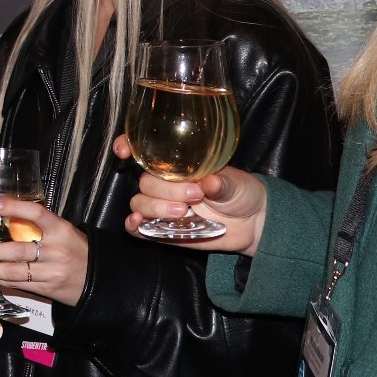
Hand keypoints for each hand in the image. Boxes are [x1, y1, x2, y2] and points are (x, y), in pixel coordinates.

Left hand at [0, 198, 87, 306]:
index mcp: (61, 230)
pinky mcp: (46, 289)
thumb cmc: (79, 251)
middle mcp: (56, 251)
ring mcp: (51, 272)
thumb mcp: (66, 232)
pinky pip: (18, 284)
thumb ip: (42, 226)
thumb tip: (9, 215)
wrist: (100, 281)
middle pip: (17, 251)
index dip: (14, 207)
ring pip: (13, 272)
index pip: (37, 214)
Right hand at [115, 135, 265, 255]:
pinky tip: (139, 222)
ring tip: (184, 212)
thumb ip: (221, 183)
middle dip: (165, 190)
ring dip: (156, 207)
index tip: (124, 150)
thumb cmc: (241, 193)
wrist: (252, 223)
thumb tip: (210, 182)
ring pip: (139, 203)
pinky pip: (138, 228)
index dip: (129, 147)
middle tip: (195, 195)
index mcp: (179, 165)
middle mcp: (166, 185)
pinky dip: (134, 225)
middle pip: (144, 182)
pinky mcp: (163, 230)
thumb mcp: (236, 183)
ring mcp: (163, 207)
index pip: (145, 152)